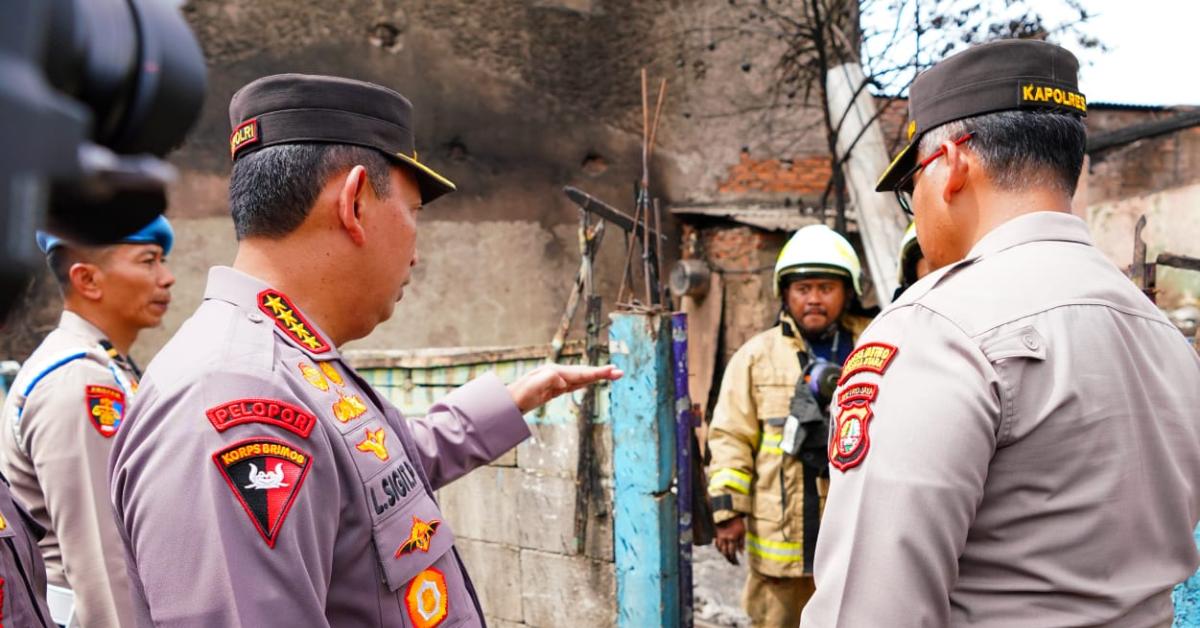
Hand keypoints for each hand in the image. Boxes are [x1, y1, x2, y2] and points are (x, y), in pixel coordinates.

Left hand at [507, 364, 622, 412]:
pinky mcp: (553, 390)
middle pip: (583, 373)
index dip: (597, 372)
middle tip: (619, 372)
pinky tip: (589, 381)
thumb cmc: (518, 396)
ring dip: (596, 376)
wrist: (505, 403)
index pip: (580, 373)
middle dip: (602, 373)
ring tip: (611, 374)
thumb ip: (548, 381)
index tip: (612, 370)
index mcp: (555, 373)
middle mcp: (556, 374)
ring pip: (580, 377)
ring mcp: (555, 381)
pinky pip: (574, 384)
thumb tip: (563, 382)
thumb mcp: (532, 388)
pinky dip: (585, 381)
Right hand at [714, 515, 745, 564]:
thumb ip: (741, 543)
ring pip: (720, 550)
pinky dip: (719, 549)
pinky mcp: (716, 535)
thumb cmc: (737, 522)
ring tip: (728, 558)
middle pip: (725, 553)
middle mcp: (725, 539)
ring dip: (724, 555)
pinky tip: (723, 551)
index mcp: (732, 538)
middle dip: (729, 559)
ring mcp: (719, 537)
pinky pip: (717, 545)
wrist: (728, 514)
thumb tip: (741, 553)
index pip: (732, 552)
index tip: (737, 563)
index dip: (734, 559)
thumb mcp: (742, 532)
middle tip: (733, 563)